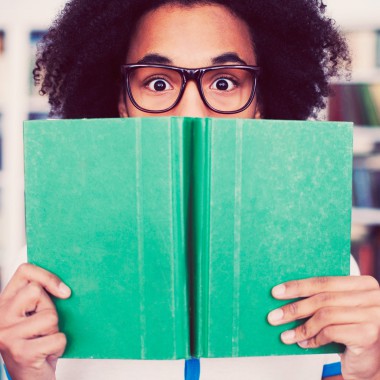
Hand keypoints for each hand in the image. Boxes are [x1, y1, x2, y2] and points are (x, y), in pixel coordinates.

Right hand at [0, 263, 70, 379]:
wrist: (29, 379)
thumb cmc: (35, 342)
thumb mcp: (33, 314)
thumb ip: (39, 296)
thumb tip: (64, 285)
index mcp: (4, 303)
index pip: (25, 271)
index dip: (47, 276)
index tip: (62, 290)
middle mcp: (1, 318)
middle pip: (37, 291)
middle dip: (49, 308)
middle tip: (44, 325)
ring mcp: (8, 336)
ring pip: (50, 316)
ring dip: (55, 330)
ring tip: (44, 339)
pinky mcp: (21, 353)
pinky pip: (57, 338)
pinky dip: (60, 346)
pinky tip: (48, 352)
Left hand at [267, 276, 379, 379]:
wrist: (374, 363)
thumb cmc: (353, 332)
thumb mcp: (341, 309)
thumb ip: (323, 298)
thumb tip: (285, 293)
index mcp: (363, 284)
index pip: (324, 281)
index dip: (297, 286)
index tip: (276, 292)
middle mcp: (372, 297)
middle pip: (322, 298)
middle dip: (294, 308)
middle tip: (274, 316)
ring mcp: (373, 315)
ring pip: (324, 315)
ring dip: (301, 327)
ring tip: (286, 335)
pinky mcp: (368, 334)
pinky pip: (331, 332)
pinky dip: (314, 339)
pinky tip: (305, 344)